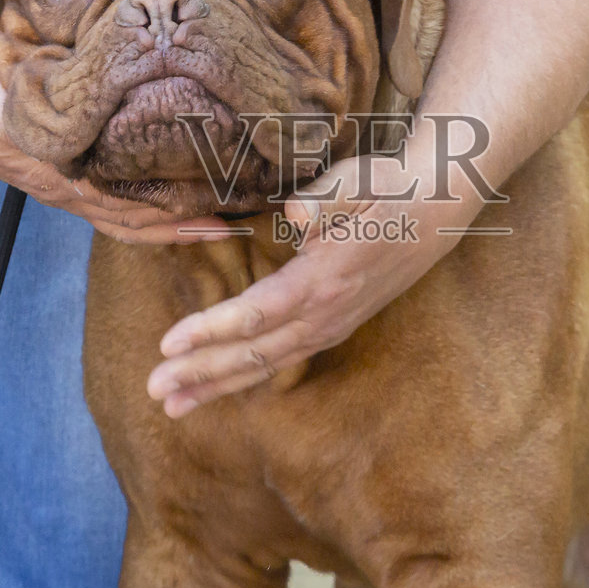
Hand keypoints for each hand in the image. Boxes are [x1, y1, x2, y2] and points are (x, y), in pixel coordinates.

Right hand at [0, 44, 230, 243]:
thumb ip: (28, 121)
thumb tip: (65, 138)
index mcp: (63, 178)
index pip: (129, 211)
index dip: (176, 220)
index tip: (222, 220)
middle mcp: (73, 187)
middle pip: (141, 220)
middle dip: (191, 224)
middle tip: (243, 221)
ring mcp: (71, 182)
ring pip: (133, 212)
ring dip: (178, 217)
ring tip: (226, 213)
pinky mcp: (71, 165)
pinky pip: (119, 194)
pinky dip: (153, 201)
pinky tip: (180, 190)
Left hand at [144, 142, 478, 415]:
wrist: (436, 211)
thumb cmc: (388, 189)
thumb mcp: (360, 182)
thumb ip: (326, 197)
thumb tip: (294, 211)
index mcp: (324, 280)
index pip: (257, 313)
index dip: (211, 330)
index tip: (167, 343)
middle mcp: (325, 314)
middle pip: (254, 353)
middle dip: (201, 373)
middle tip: (153, 390)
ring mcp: (329, 327)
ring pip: (264, 366)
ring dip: (216, 386)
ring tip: (172, 406)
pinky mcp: (330, 328)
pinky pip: (278, 361)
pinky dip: (242, 378)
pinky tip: (215, 388)